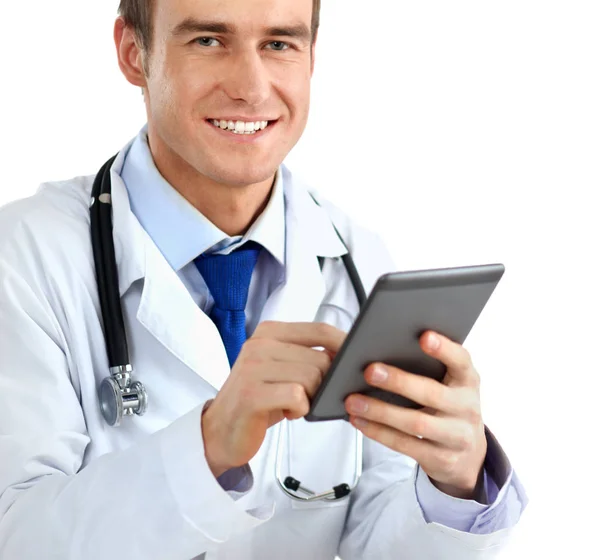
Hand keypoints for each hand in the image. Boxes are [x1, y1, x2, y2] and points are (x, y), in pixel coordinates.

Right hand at [202, 321, 345, 477]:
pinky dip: (300, 410)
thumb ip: (307, 355)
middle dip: (323, 383)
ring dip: (310, 399)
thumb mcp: (281, 368)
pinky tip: (287, 412)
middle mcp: (259, 345)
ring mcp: (253, 368)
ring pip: (312, 378)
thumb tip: (347, 355)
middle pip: (321, 359)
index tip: (357, 358)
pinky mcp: (251, 394)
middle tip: (305, 396)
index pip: (320, 330)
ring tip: (291, 403)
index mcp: (269, 332)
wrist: (221, 430)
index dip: (345, 344)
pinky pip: (297, 397)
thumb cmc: (258, 398)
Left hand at [344, 331, 486, 499]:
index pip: (461, 361)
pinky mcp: (443, 459)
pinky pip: (406, 445)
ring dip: (380, 411)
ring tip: (352, 401)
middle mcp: (467, 407)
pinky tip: (359, 420)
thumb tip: (381, 350)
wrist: (467, 453)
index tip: (423, 336)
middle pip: (432, 393)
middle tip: (369, 370)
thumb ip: (427, 368)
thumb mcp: (448, 385)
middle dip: (399, 382)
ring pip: (416, 423)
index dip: (444, 349)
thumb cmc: (447, 405)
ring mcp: (458, 436)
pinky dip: (379, 432)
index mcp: (467, 380)